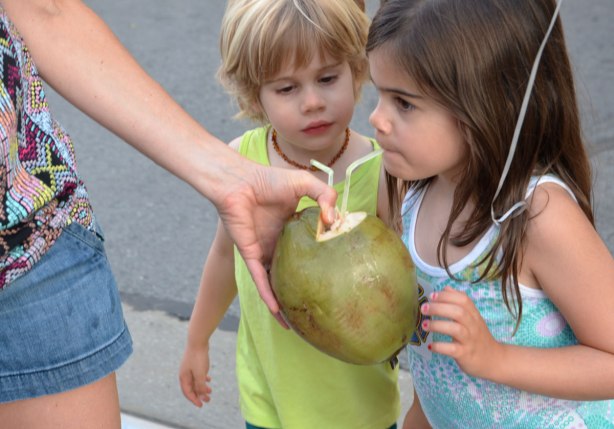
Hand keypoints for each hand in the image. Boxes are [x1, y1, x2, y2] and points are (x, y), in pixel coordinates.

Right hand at [179, 344, 212, 406]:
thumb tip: (201, 394)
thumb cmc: (198, 357)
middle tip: (208, 400)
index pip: (187, 392)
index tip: (201, 405)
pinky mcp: (194, 363)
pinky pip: (198, 374)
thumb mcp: (200, 374)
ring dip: (202, 387)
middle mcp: (185, 374)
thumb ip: (200, 385)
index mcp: (183, 377)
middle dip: (199, 395)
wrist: (198, 341)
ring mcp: (189, 368)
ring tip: (210, 391)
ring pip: (195, 381)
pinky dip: (203, 379)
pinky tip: (209, 380)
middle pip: (191, 388)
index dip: (194, 400)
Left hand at [215, 163, 336, 317]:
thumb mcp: (305, 184)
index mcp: (290, 228)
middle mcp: (278, 243)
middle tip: (318, 307)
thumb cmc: (268, 179)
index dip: (321, 260)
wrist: (238, 180)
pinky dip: (268, 296)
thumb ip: (325, 196)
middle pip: (291, 272)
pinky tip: (278, 312)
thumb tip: (334, 221)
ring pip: (274, 283)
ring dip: (282, 304)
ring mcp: (264, 251)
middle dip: (301, 290)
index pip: (308, 249)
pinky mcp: (250, 255)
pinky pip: (260, 280)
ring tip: (295, 325)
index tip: (337, 272)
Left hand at [421, 286, 502, 378]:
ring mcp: (470, 340)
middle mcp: (473, 326)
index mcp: (474, 315)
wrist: (494, 360)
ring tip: (424, 325)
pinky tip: (430, 345)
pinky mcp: (465, 355)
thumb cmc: (478, 337)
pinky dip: (440, 347)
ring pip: (455, 329)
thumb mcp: (472, 318)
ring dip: (437, 325)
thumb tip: (446, 288)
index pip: (463, 300)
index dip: (446, 296)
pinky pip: (452, 349)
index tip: (431, 296)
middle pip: (458, 312)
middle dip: (439, 308)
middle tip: (423, 308)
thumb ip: (460, 303)